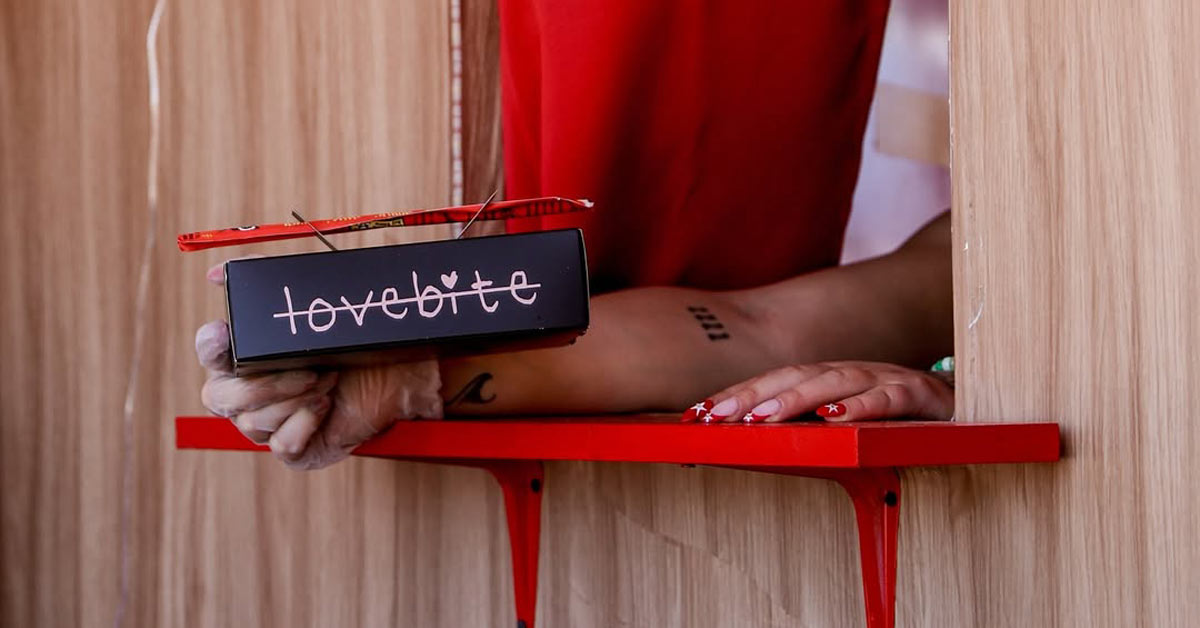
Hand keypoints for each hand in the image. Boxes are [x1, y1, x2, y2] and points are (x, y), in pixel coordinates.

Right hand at [195, 261, 442, 469]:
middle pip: (221, 396)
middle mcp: (248, 394)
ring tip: (330, 380)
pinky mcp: (294, 449)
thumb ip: (264, 278)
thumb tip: (217, 274)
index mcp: (245, 357)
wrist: (398, 372)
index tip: (223, 334)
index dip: (211, 346)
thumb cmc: (353, 340)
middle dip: (266, 383)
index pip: (210, 353)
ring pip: (253, 422)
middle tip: (310, 369)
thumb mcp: (314, 299)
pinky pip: (281, 444)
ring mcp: (269, 424)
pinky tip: (327, 406)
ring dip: (297, 399)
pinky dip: (306, 423)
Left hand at [680, 361, 952, 422]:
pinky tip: (839, 418)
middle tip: (716, 417)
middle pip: (794, 377)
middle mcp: (851, 373)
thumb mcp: (846, 423)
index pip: (772, 383)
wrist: (972, 403)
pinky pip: (890, 398)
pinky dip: (864, 406)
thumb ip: (805, 428)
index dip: (734, 396)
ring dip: (797, 400)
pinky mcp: (921, 395)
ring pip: (835, 383)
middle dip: (752, 396)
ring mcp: (886, 379)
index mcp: (828, 379)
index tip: (696, 415)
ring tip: (764, 416)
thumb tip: (744, 440)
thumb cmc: (899, 421)